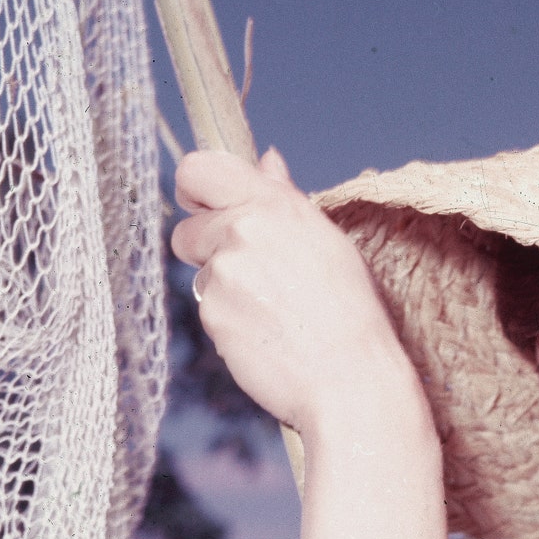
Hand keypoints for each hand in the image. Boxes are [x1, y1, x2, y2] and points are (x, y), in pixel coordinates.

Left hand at [171, 147, 406, 432]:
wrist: (350, 378)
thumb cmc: (351, 311)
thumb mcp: (326, 241)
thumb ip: (284, 198)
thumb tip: (266, 160)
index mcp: (274, 203)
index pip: (198, 169)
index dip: (195, 190)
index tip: (206, 207)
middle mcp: (243, 229)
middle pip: (187, 229)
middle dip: (206, 250)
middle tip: (251, 276)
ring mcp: (224, 272)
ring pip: (201, 274)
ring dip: (225, 290)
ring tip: (275, 312)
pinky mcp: (213, 314)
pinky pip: (209, 312)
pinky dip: (231, 323)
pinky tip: (268, 335)